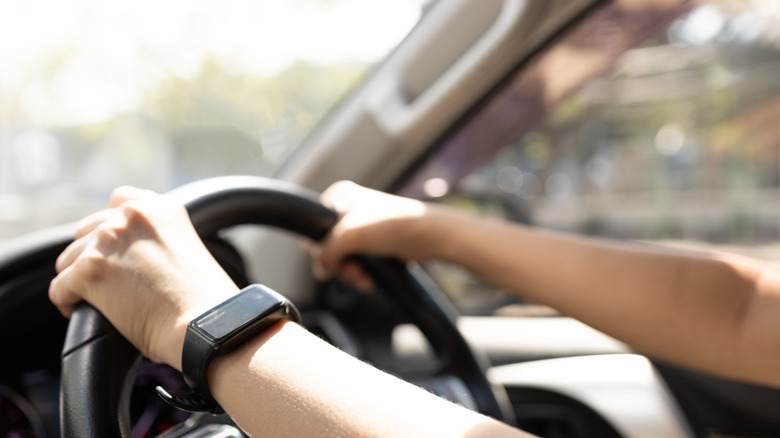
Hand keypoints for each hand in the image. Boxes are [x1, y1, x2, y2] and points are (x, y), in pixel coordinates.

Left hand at [49, 187, 238, 369]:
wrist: (205, 325)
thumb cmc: (203, 302)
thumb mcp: (188, 250)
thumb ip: (159, 239)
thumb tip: (132, 256)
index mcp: (162, 208)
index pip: (121, 201)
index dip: (114, 228)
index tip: (117, 250)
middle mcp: (133, 216)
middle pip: (87, 231)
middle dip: (93, 256)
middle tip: (107, 282)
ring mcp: (109, 240)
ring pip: (69, 259)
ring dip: (78, 279)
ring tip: (93, 299)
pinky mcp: (91, 269)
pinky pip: (60, 287)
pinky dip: (66, 301)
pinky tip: (78, 311)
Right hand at [308, 181, 433, 283]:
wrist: (429, 236)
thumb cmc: (392, 224)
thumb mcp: (349, 235)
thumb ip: (326, 252)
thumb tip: (321, 270)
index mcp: (340, 197)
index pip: (314, 227)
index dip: (319, 249)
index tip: (329, 262)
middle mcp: (350, 209)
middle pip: (328, 246)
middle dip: (339, 265)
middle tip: (352, 272)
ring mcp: (364, 226)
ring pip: (343, 257)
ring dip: (351, 273)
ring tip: (363, 279)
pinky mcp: (376, 242)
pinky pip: (359, 262)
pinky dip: (361, 273)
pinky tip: (369, 279)